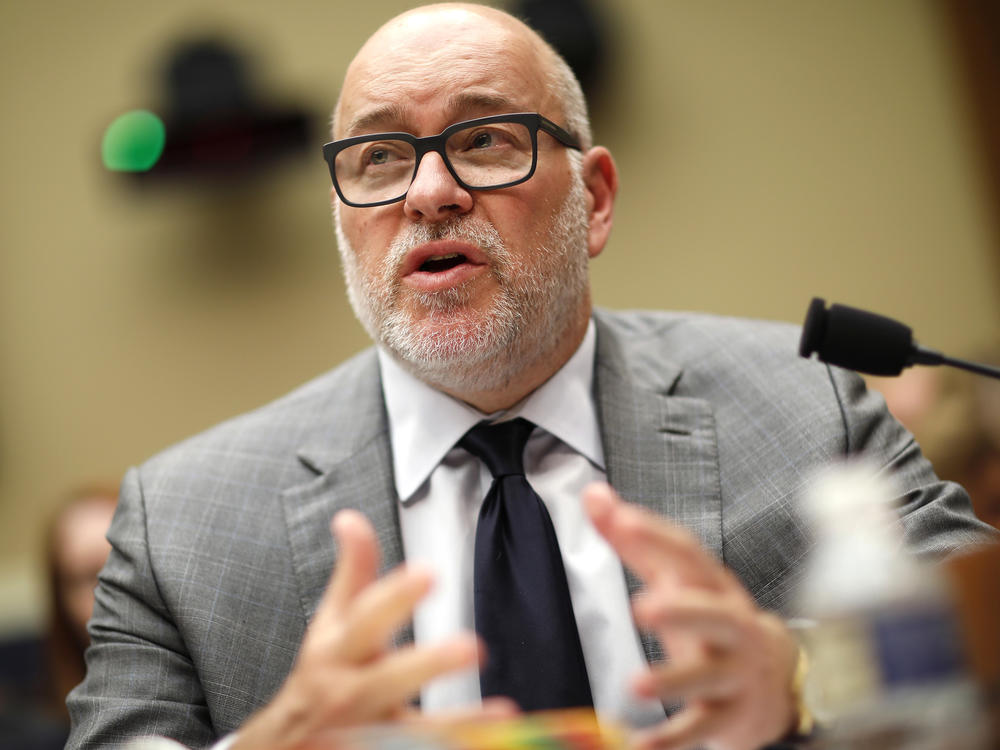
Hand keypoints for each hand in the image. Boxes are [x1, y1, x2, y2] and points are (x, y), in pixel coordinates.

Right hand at [233, 510, 482, 749]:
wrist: (284, 747)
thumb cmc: (321, 674)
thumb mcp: (329, 624)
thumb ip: (351, 574)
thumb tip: (350, 517)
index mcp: (338, 652)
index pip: (366, 619)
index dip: (395, 596)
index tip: (428, 572)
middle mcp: (350, 695)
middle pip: (389, 680)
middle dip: (428, 664)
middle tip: (473, 647)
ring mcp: (368, 735)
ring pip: (411, 732)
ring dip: (457, 723)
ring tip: (503, 714)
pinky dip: (453, 748)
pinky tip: (497, 745)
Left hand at [583, 483, 798, 749]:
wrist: (775, 676)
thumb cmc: (711, 617)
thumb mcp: (676, 575)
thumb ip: (633, 538)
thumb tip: (594, 493)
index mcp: (711, 584)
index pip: (688, 554)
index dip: (657, 536)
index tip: (622, 520)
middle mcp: (729, 624)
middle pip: (713, 614)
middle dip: (683, 610)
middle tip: (644, 606)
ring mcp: (733, 671)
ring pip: (708, 675)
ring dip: (673, 679)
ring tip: (635, 685)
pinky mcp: (729, 713)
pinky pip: (702, 726)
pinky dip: (674, 738)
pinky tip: (642, 745)